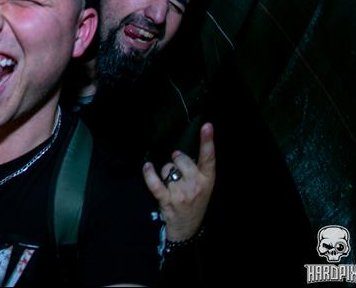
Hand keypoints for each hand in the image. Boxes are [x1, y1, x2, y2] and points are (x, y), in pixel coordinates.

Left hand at [142, 122, 214, 241]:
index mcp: (208, 180)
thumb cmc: (195, 203)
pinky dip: (149, 174)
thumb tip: (179, 153)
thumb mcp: (204, 187)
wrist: (186, 229)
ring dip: (166, 173)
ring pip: (167, 169)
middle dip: (176, 160)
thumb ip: (197, 170)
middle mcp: (196, 185)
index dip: (207, 141)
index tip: (207, 126)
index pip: (209, 158)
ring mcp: (181, 193)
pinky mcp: (167, 200)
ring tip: (171, 185)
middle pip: (181, 159)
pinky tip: (147, 167)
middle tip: (179, 172)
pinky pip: (155, 182)